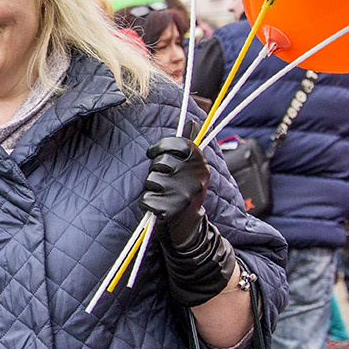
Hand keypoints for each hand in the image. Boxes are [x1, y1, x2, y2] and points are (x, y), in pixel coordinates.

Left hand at [142, 136, 237, 308]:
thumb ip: (186, 148)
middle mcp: (197, 178)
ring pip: (151, 181)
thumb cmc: (183, 193)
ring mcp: (186, 194)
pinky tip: (159, 208)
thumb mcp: (191, 169)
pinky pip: (146, 200)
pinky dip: (147, 204)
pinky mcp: (173, 210)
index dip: (161, 148)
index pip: (177, 144)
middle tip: (164, 183)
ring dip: (151, 189)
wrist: (189, 228)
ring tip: (163, 196)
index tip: (154, 154)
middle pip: (161, 163)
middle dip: (155, 172)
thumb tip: (191, 120)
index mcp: (201, 164)